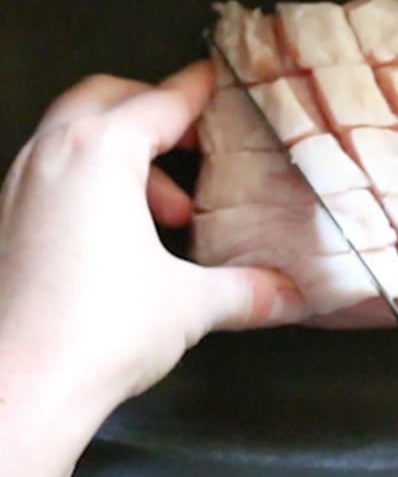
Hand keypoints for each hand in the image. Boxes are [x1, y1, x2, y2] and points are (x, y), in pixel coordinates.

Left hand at [0, 62, 306, 476]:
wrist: (14, 395)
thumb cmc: (93, 334)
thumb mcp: (189, 304)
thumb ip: (248, 291)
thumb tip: (291, 295)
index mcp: (99, 153)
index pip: (161, 101)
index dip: (198, 90)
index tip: (216, 81)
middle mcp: (52, 157)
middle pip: (106, 97)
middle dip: (153, 110)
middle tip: (193, 141)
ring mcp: (19, 187)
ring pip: (74, 133)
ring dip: (123, 153)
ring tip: (166, 208)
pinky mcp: (5, 220)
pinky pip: (53, 172)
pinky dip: (91, 181)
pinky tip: (119, 232)